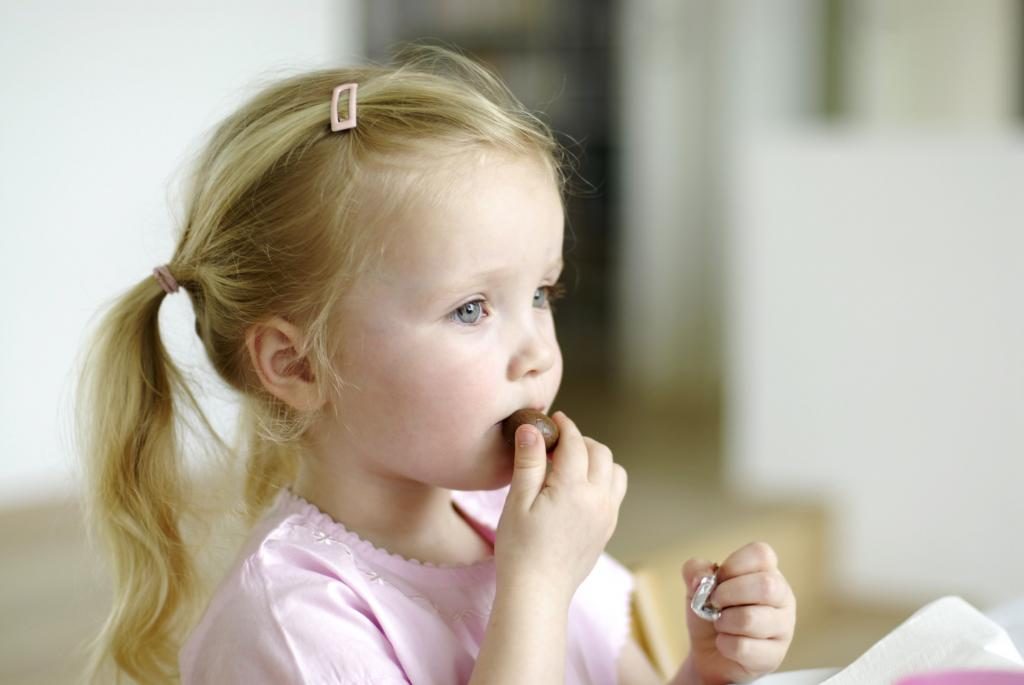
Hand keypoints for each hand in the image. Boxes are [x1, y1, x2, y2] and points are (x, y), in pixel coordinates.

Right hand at [494, 411, 627, 603]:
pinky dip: (602, 480)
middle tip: (557, 442)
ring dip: (597, 460)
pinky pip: (615, 493)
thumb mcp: (517, 502)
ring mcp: (607, 516)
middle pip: (601, 452)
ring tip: (571, 465)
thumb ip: (528, 462)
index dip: (565, 426)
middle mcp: (598, 499)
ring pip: (615, 471)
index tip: (554, 418)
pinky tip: (577, 489)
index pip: (576, 443)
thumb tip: (532, 428)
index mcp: (574, 489)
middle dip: (581, 440)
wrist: (538, 592)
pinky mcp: (608, 529)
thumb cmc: (520, 549)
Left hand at [681, 542, 795, 684]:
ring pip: (751, 619)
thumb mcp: (697, 584)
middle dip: (727, 594)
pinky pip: (744, 647)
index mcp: (767, 571)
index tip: (718, 579)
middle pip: (765, 586)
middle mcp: (782, 596)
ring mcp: (783, 627)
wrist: (709, 652)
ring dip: (724, 621)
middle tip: (714, 602)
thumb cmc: (710, 611)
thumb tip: (702, 577)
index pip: (762, 554)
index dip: (733, 565)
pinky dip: (724, 645)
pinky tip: (726, 643)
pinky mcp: (775, 655)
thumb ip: (695, 570)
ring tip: (720, 623)